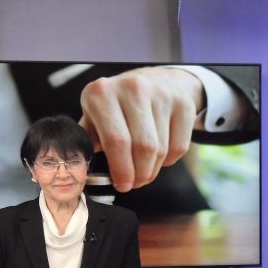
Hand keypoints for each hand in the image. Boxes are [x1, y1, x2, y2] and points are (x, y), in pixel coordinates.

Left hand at [79, 67, 205, 191]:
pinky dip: (169, 160)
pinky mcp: (183, 104)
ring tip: (144, 169)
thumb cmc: (118, 106)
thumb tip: (83, 172)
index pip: (116, 141)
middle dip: (140, 174)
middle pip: (143, 148)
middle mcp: (132, 88)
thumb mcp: (95, 116)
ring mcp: (161, 94)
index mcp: (102, 92)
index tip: (122, 185)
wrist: (155, 81)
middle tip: (135, 183)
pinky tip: (160, 155)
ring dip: (153, 169)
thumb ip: (87, 142)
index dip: (121, 170)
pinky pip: (179, 147)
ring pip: (161, 150)